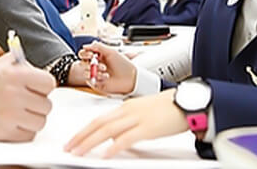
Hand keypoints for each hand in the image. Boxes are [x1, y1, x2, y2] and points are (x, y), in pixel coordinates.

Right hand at [0, 52, 55, 140]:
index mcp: (17, 75)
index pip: (49, 84)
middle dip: (38, 104)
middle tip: (28, 102)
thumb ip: (25, 65)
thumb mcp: (4, 62)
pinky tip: (16, 122)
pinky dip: (24, 131)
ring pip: (40, 122)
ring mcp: (9, 115)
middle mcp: (14, 94)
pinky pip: (28, 135)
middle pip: (46, 106)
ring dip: (33, 119)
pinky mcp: (3, 132)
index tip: (38, 89)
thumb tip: (41, 73)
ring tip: (22, 113)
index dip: (44, 87)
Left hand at [64, 89, 187, 157]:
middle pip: (98, 124)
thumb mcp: (143, 113)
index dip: (83, 129)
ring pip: (107, 130)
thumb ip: (127, 123)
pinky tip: (106, 154)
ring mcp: (137, 118)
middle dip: (81, 136)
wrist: (188, 101)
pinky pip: (127, 138)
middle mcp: (127, 111)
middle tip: (68, 147)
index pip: (98, 118)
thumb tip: (114, 138)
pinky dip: (114, 146)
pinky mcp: (148, 128)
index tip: (73, 139)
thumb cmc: (168, 108)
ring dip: (90, 142)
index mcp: (125, 107)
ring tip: (78, 151)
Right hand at [67, 42, 136, 94]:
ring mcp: (96, 74)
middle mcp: (96, 65)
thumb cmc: (123, 64)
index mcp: (98, 56)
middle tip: (96, 62)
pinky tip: (105, 76)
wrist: (130, 78)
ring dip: (95, 70)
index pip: (85, 53)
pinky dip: (97, 77)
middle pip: (82, 62)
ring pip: (85, 71)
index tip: (91, 54)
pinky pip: (89, 79)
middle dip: (88, 62)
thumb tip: (84, 46)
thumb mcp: (111, 52)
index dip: (85, 53)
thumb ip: (98, 46)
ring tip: (105, 70)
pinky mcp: (96, 82)